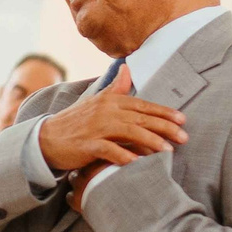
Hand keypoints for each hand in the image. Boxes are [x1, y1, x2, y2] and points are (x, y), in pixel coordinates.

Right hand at [34, 68, 185, 174]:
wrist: (46, 139)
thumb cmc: (75, 122)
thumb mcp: (96, 101)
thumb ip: (115, 87)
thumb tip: (127, 68)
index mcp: (111, 100)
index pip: (143, 105)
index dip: (164, 112)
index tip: (182, 120)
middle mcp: (106, 111)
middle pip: (141, 118)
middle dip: (165, 127)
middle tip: (184, 137)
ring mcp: (96, 128)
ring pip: (130, 132)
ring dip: (151, 141)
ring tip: (168, 151)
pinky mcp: (87, 145)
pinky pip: (109, 150)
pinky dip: (123, 155)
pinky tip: (137, 162)